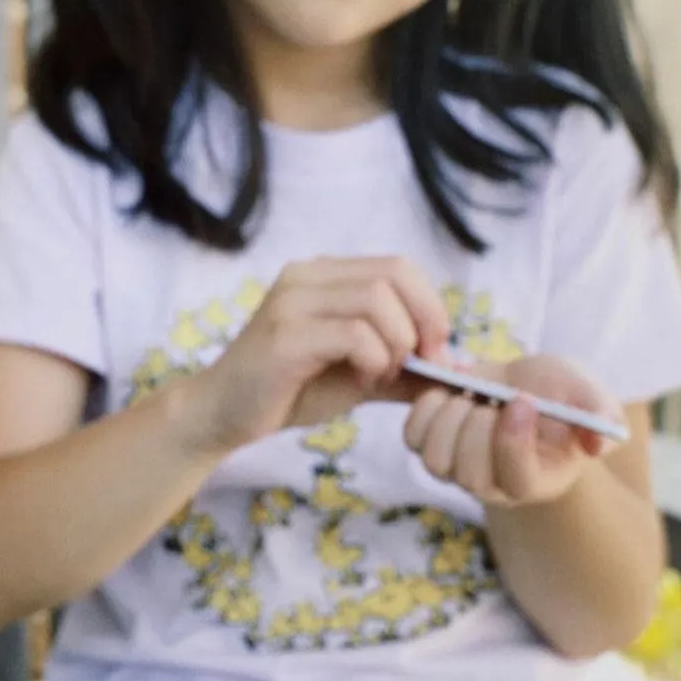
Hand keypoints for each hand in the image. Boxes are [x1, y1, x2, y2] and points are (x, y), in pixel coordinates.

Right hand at [187, 256, 452, 454]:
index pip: (397, 266)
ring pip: (377, 300)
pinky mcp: (284, 335)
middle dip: (423, 321)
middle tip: (419, 363)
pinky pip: (354, 334)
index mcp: (323, 275)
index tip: (434, 351)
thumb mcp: (358, 374)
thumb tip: (458, 370)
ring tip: (379, 373)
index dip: (430, 305)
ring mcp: (292, 301)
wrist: (222, 414)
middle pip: (393, 274)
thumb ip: (403, 366)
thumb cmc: (288, 391)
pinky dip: (373, 360)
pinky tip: (360, 379)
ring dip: (395, 344)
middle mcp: (306, 276)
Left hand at [403, 355, 624, 508]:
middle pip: (470, 475)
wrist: (524, 383)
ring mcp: (455, 466)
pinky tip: (449, 390)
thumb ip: (603, 418)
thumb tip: (598, 444)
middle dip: (478, 428)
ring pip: (436, 460)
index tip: (523, 400)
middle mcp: (491, 484)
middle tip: (493, 396)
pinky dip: (424, 409)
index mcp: (535, 480)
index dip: (513, 442)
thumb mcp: (592, 398)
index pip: (516, 480)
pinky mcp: (430, 443)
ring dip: (449, 419)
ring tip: (471, 394)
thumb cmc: (562, 396)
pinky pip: (411, 437)